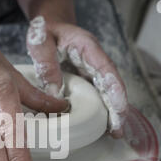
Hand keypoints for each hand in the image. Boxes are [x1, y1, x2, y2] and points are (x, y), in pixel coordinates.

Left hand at [27, 16, 127, 136]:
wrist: (48, 27)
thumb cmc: (44, 32)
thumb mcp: (40, 42)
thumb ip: (47, 63)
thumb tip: (55, 93)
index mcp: (87, 47)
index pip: (106, 69)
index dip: (115, 89)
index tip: (119, 107)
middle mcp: (95, 59)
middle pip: (112, 84)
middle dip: (118, 107)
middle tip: (118, 129)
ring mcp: (93, 70)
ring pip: (108, 92)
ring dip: (113, 112)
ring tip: (115, 133)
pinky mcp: (88, 79)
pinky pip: (98, 95)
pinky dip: (103, 110)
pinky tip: (104, 126)